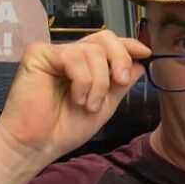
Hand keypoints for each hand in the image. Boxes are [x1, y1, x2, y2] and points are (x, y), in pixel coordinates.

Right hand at [0, 31, 150, 166]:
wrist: (39, 145)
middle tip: (121, 80)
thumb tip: (140, 62)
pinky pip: (73, 56)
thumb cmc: (65, 128)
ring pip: (92, 51)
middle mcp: (71, 55)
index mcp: (86, 64)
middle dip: (119, 59)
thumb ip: (120, 83)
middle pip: (104, 38)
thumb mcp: (105, 105)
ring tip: (88, 104)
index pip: (110, 44)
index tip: (145, 52)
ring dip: (98, 82)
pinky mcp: (38, 55)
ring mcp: (54, 53)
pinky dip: (82, 80)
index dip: (129, 45)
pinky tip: (76, 98)